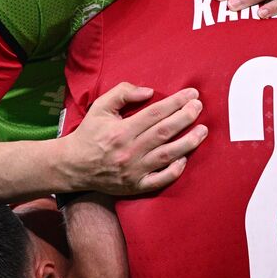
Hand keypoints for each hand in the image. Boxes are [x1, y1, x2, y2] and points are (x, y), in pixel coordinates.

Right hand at [62, 83, 207, 194]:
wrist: (73, 166)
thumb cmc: (89, 133)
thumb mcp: (99, 107)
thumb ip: (122, 93)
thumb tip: (149, 91)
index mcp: (121, 130)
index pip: (155, 113)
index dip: (176, 102)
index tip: (191, 94)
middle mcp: (129, 150)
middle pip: (164, 132)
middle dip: (186, 117)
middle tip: (199, 107)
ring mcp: (134, 170)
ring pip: (167, 155)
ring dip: (188, 142)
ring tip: (203, 130)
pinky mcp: (136, 186)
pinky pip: (160, 179)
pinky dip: (174, 170)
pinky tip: (185, 158)